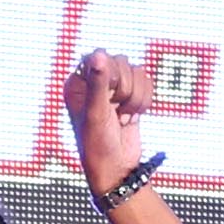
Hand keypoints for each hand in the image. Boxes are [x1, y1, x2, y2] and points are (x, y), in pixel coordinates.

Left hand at [64, 47, 152, 193]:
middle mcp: (94, 82)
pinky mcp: (130, 96)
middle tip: (117, 111)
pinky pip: (146, 82)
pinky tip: (132, 117)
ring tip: (124, 117)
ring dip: (136, 97)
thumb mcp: (96, 113)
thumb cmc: (97, 145)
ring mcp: (113, 89)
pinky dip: (144, 101)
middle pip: (121, 61)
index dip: (111, 73)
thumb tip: (99, 53)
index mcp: (77, 83)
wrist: (117, 169)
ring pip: (137, 71)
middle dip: (125, 89)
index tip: (110, 95)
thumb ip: (98, 83)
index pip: (99, 56)